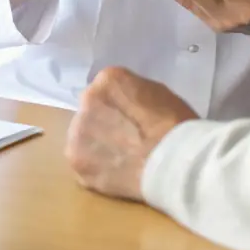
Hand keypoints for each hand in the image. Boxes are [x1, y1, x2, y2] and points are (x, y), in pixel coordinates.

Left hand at [66, 67, 195, 201]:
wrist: (172, 162)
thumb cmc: (174, 124)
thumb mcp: (157, 93)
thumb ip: (132, 93)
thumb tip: (125, 104)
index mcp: (109, 79)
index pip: (107, 87)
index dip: (119, 103)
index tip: (130, 116)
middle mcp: (87, 99)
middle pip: (91, 109)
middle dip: (103, 121)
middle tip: (123, 137)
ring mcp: (78, 131)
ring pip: (83, 135)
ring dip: (95, 144)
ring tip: (118, 157)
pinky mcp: (75, 160)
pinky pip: (81, 159)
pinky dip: (94, 165)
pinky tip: (112, 171)